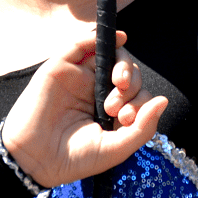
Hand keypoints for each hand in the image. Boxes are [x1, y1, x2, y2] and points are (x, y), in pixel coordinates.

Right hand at [0, 30, 168, 189]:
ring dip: (123, 64)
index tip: (125, 120)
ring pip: (109, 55)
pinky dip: (100, 36)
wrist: (34, 160)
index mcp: (111, 109)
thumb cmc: (74, 158)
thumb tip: (163, 100)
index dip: (140, 102)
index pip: (138, 93)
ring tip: (120, 84)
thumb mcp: (116, 149)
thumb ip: (142, 127)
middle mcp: (97, 89)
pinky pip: (82, 43)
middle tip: (117, 109)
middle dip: (133, 85)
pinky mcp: (61, 66)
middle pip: (128, 72)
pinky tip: (118, 39)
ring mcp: (80, 76)